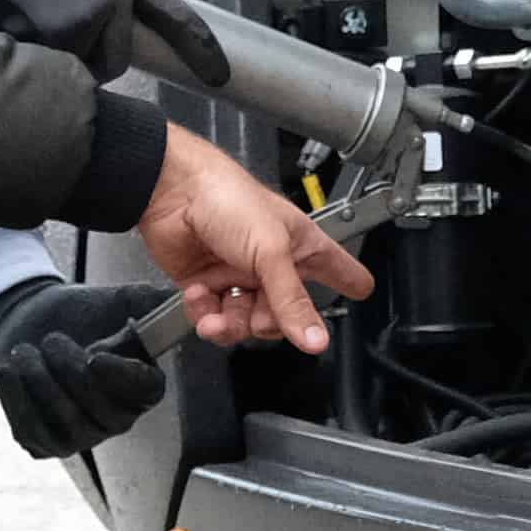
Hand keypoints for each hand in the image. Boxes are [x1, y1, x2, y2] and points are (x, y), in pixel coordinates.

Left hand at [0, 276, 167, 459]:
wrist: (27, 324)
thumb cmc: (78, 315)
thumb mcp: (116, 301)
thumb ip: (150, 301)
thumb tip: (184, 300)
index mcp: (142, 385)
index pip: (146, 390)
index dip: (122, 377)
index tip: (95, 355)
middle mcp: (117, 418)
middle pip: (104, 411)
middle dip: (71, 373)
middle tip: (52, 340)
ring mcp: (80, 436)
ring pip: (66, 424)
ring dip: (40, 383)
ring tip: (25, 350)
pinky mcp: (43, 443)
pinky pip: (32, 432)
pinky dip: (16, 399)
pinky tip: (9, 371)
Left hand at [134, 128, 368, 352]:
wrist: (171, 192)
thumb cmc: (227, 198)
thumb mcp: (270, 251)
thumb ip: (291, 300)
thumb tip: (315, 338)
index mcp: (300, 245)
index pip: (337, 269)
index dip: (351, 285)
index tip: (359, 295)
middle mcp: (272, 263)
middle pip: (286, 315)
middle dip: (269, 322)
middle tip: (260, 313)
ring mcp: (239, 275)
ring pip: (246, 323)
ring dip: (231, 325)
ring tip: (220, 317)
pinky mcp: (207, 285)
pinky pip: (213, 317)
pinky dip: (204, 314)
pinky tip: (200, 295)